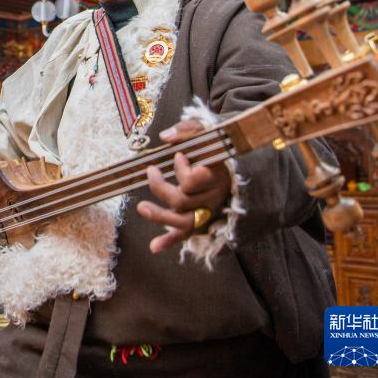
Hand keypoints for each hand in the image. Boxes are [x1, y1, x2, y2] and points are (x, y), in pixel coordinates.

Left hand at [136, 119, 230, 253]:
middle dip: (160, 186)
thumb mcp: (207, 131)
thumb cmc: (216, 146)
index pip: (194, 180)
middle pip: (181, 201)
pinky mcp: (201, 221)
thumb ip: (187, 130)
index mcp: (216, 176)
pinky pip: (186, 235)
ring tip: (141, 207)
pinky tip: (154, 247)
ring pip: (182, 222)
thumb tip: (165, 137)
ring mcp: (207, 212)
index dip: (182, 169)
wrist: (237, 165)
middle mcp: (212, 198)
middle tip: (151, 170)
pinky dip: (170, 241)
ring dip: (159, 216)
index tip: (177, 156)